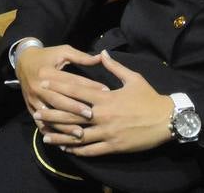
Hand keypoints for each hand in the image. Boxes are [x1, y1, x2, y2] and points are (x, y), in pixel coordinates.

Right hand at [16, 45, 104, 131]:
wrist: (22, 62)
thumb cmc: (47, 56)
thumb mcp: (62, 51)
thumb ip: (81, 57)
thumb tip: (101, 57)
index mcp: (47, 72)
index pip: (70, 81)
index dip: (88, 86)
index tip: (105, 92)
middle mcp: (38, 87)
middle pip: (59, 100)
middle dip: (75, 109)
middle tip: (92, 116)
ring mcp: (33, 99)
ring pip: (50, 115)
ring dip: (65, 126)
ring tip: (81, 134)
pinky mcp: (30, 107)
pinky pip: (41, 123)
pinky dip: (52, 132)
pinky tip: (63, 141)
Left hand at [40, 51, 174, 156]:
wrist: (167, 120)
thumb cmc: (149, 97)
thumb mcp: (133, 77)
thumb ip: (114, 66)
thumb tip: (102, 53)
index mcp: (105, 98)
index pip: (76, 91)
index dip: (58, 87)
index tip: (44, 84)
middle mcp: (102, 116)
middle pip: (72, 115)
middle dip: (53, 114)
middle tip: (37, 114)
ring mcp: (107, 133)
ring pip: (78, 136)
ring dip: (60, 136)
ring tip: (45, 136)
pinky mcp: (113, 146)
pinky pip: (91, 150)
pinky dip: (77, 150)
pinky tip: (67, 149)